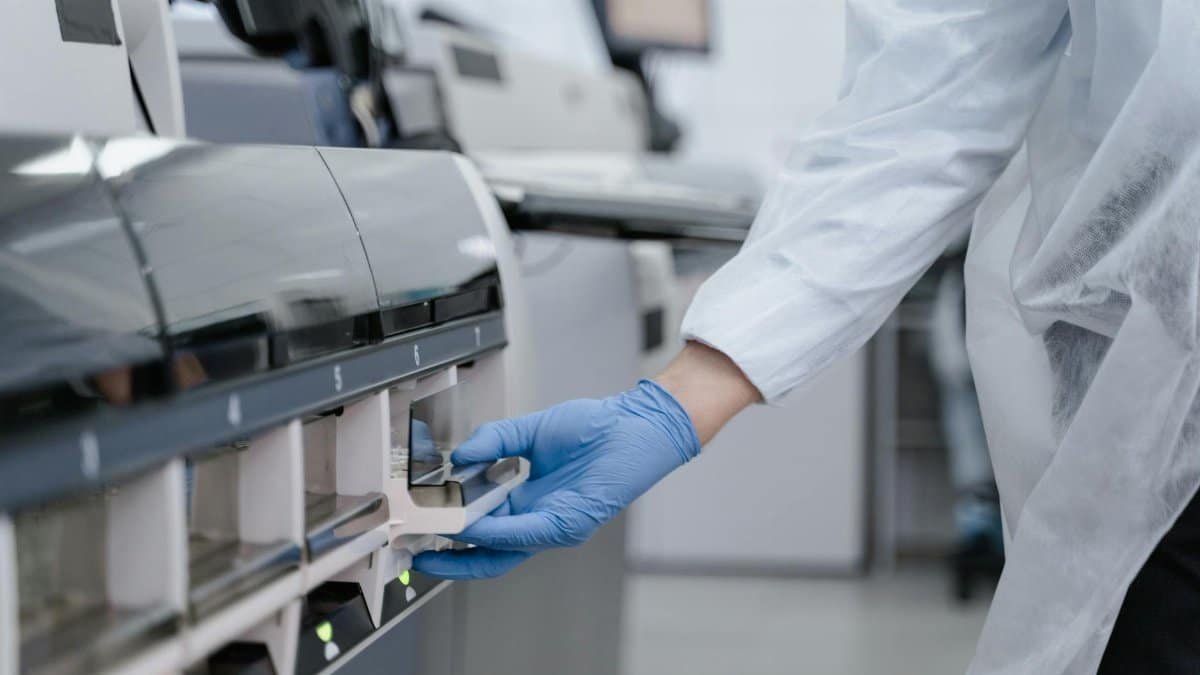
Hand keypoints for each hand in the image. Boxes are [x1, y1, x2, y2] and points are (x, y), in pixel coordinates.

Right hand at [413, 379, 700, 578]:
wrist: (633, 424)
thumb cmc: (593, 428)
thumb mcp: (530, 432)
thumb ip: (492, 442)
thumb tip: (457, 456)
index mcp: (525, 501)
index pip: (481, 529)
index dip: (450, 531)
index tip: (420, 525)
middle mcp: (537, 521)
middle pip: (486, 552)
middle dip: (449, 557)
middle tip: (414, 550)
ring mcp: (553, 527)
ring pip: (500, 549)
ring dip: (465, 545)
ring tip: (434, 536)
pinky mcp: (570, 524)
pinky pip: (525, 535)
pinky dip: (496, 533)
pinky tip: (473, 526)